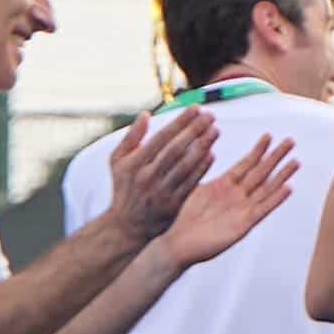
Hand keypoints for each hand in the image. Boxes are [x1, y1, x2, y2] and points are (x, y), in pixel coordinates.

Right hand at [108, 107, 220, 233]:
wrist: (128, 225)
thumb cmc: (125, 187)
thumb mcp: (118, 161)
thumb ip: (131, 137)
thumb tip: (145, 114)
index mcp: (133, 164)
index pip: (160, 138)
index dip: (180, 122)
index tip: (196, 108)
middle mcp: (147, 177)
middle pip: (176, 149)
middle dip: (195, 130)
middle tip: (211, 116)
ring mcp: (161, 192)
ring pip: (186, 165)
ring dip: (203, 146)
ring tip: (215, 130)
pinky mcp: (173, 205)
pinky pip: (191, 183)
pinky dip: (202, 168)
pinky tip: (212, 153)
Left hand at [160, 138, 297, 261]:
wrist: (178, 244)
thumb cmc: (181, 220)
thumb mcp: (191, 189)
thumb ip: (200, 171)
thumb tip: (204, 151)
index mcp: (222, 185)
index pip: (244, 163)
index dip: (257, 150)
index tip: (268, 136)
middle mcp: (235, 196)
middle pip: (260, 172)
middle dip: (274, 156)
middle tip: (289, 141)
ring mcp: (240, 209)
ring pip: (266, 189)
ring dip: (281, 175)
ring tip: (295, 162)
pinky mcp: (242, 225)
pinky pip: (262, 209)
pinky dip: (275, 199)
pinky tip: (287, 188)